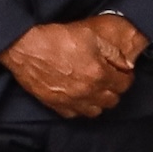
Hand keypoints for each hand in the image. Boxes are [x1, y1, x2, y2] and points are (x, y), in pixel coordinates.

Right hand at [0, 18, 137, 117]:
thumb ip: (113, 53)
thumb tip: (127, 64)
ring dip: (99, 102)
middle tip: (110, 80)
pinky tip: (78, 97)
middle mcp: (87, 91)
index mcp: (99, 74)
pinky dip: (79, 108)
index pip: (124, 84)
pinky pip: (73, 114)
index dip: (126, 77)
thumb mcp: (92, 37)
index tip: (122, 72)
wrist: (26, 46)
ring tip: (95, 90)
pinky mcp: (54, 103)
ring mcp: (70, 100)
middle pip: (112, 100)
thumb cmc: (57, 39)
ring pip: (95, 111)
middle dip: (115, 90)